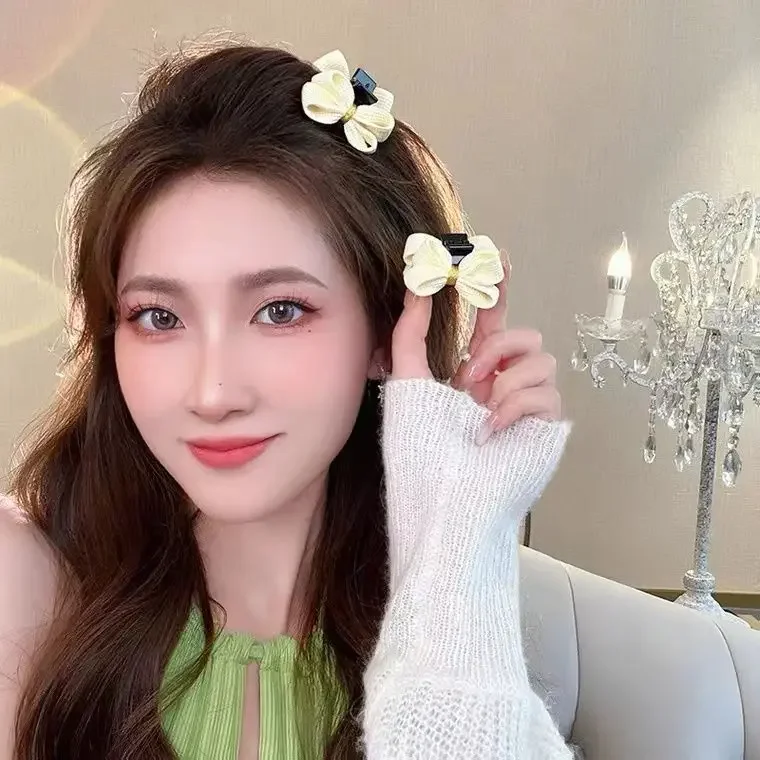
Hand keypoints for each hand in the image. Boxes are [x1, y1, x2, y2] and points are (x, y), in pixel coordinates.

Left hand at [391, 250, 560, 443]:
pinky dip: (514, 407)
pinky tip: (492, 430)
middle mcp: (504, 386)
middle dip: (497, 346)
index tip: (496, 257)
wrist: (443, 502)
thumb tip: (417, 286)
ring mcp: (527, 406)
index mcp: (474, 374)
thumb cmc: (421, 452)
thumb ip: (410, 333)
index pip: (493, 323)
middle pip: (525, 335)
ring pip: (542, 359)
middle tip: (468, 373)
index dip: (498, 290)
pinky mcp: (546, 426)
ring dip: (505, 379)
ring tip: (479, 408)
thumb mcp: (408, 383)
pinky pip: (547, 393)